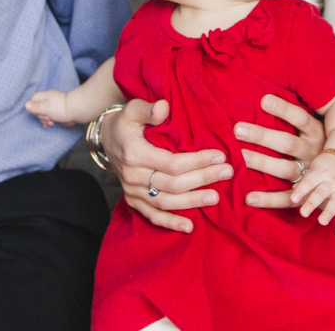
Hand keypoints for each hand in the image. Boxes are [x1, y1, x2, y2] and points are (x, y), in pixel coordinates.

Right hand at [24, 89, 73, 126]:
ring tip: (52, 121)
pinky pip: (50, 117)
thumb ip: (35, 107)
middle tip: (48, 117)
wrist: (77, 111)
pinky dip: (50, 121)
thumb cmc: (60, 108)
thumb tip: (25, 105)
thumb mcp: (45, 107)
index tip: (37, 112)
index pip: (32, 100)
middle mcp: (48, 100)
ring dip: (46, 119)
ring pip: (44, 114)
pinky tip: (52, 124)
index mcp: (44, 96)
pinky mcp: (58, 112)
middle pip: (37, 109)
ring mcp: (53, 106)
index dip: (33, 107)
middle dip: (41, 116)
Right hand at [102, 98, 232, 232]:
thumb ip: (149, 109)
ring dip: (192, 201)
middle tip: (227, 173)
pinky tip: (189, 227)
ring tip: (216, 197)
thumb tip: (164, 107)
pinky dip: (170, 223)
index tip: (220, 156)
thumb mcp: (133, 108)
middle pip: (173, 184)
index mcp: (134, 153)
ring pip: (166, 202)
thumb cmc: (126, 122)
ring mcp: (132, 191)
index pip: (172, 163)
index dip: (197, 161)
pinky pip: (152, 216)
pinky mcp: (133, 200)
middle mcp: (132, 176)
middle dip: (203, 179)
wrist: (106, 139)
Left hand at [236, 94, 326, 208]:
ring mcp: (310, 175)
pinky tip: (248, 197)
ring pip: (286, 169)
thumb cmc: (316, 144)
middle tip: (238, 129)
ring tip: (241, 157)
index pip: (300, 118)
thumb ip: (293, 116)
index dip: (283, 109)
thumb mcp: (312, 128)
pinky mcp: (305, 195)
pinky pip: (287, 198)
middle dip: (262, 136)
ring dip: (263, 164)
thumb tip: (264, 95)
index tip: (263, 100)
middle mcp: (314, 153)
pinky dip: (268, 200)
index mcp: (316, 133)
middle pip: (288, 144)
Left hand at [290, 151, 334, 234]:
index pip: (309, 181)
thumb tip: (293, 189)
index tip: (293, 199)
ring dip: (329, 213)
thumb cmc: (326, 165)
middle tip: (303, 213)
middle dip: (312, 203)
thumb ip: (305, 179)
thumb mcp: (315, 167)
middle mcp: (332, 181)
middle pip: (321, 193)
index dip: (301, 190)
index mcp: (320, 172)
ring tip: (321, 222)